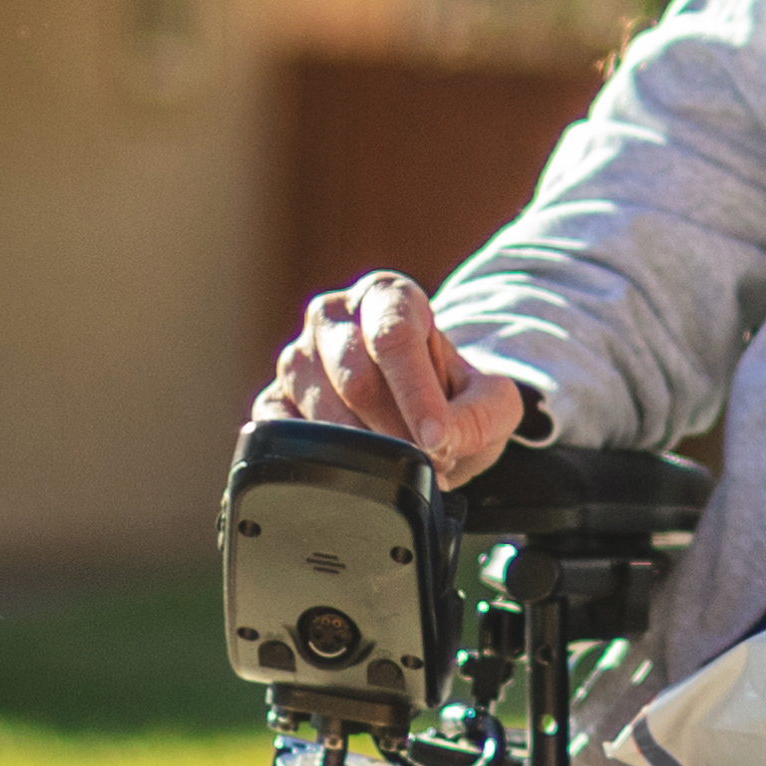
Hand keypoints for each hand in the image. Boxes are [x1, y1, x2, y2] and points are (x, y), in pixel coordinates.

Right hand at [261, 271, 537, 486]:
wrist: (421, 414)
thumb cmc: (452, 396)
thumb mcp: (491, 402)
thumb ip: (480, 416)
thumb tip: (439, 442)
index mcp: (388, 296)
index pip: (393, 336)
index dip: (416, 396)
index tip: (437, 440)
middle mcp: (334, 317)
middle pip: (356, 379)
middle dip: (396, 432)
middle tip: (427, 463)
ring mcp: (297, 357)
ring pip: (319, 410)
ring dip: (363, 451)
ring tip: (397, 465)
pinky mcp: (273, 400)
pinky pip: (281, 431)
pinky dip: (317, 460)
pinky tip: (348, 469)